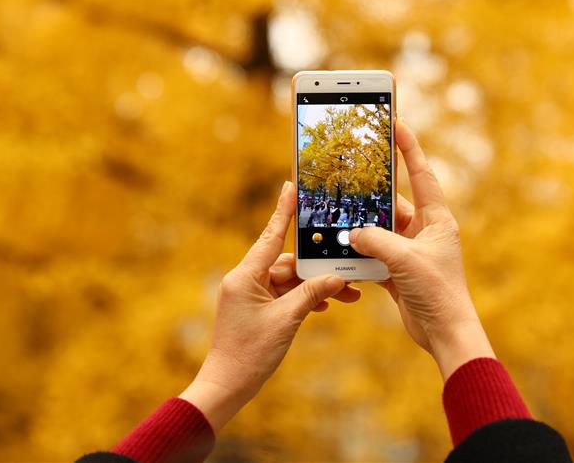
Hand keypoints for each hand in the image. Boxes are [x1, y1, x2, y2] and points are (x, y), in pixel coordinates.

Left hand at [180, 181, 360, 429]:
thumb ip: (312, 295)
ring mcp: (249, 295)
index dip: (283, 211)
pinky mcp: (255, 309)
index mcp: (246, 275)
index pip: (271, 236)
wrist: (226, 386)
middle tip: (347, 269)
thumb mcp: (287, 320)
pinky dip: (303, 299)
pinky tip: (326, 305)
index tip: (290, 186)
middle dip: (318, 268)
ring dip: (315, 287)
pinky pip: (284, 295)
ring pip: (289, 281)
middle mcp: (245, 280)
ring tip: (346, 294)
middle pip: (288, 263)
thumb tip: (335, 278)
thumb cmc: (250, 354)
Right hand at [350, 119, 494, 379]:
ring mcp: (411, 252)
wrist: (445, 334)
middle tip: (352, 170)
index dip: (409, 147)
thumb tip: (352, 233)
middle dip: (374, 191)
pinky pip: (375, 254)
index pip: (421, 174)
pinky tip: (341, 248)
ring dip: (363, 227)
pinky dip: (360, 253)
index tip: (396, 122)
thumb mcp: (404, 260)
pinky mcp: (399, 272)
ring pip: (380, 229)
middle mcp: (425, 232)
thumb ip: (375, 241)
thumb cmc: (437, 292)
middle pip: (395, 202)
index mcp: (438, 219)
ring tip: (340, 213)